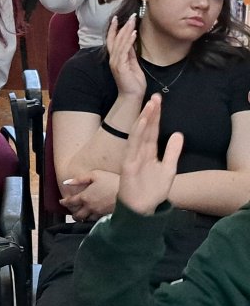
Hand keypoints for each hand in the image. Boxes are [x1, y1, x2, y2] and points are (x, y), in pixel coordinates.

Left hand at [59, 169, 119, 220]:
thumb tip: (66, 182)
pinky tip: (93, 217)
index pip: (70, 202)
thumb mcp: (94, 175)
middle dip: (73, 214)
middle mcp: (90, 207)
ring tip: (82, 216)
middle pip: (77, 215)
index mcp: (85, 197)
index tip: (61, 202)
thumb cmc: (111, 181)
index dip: (64, 202)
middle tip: (71, 212)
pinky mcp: (107, 216)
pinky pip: (96, 220)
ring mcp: (99, 213)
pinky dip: (92, 219)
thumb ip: (79, 179)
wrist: (129, 191)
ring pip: (86, 219)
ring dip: (82, 218)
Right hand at [105, 15, 146, 101]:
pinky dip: (129, 41)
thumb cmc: (133, 82)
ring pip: (120, 43)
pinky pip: (125, 50)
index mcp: (115, 58)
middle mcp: (113, 59)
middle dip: (123, 26)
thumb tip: (131, 42)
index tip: (117, 18)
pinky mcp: (121, 66)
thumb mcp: (133, 65)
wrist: (132, 96)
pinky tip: (134, 33)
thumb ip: (131, 54)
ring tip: (133, 21)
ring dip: (126, 30)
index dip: (113, 29)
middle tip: (131, 16)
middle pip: (115, 39)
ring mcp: (116, 62)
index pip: (112, 40)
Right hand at [116, 94, 183, 215]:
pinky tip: (141, 122)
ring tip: (150, 105)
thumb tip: (178, 134)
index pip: (152, 131)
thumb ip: (172, 152)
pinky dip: (137, 133)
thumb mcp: (169, 169)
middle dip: (151, 113)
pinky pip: (132, 146)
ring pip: (139, 134)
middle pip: (146, 129)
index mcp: (148, 152)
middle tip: (155, 96)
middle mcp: (139, 152)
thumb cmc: (153, 191)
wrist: (142, 209)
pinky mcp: (128, 164)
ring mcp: (133, 157)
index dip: (156, 116)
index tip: (159, 101)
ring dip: (144, 119)